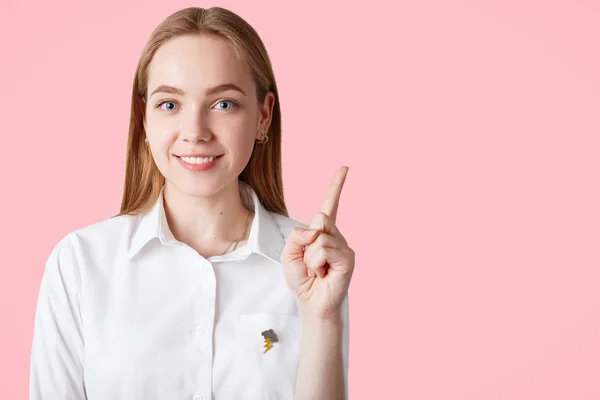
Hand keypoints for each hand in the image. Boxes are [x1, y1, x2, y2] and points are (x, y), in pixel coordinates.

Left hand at [280, 166, 354, 319]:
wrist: (310, 302)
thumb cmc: (301, 279)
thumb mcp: (289, 253)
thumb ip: (297, 236)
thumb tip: (316, 229)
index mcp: (322, 232)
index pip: (330, 204)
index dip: (337, 186)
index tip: (345, 168)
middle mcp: (336, 235)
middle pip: (319, 218)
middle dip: (306, 240)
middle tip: (309, 260)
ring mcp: (344, 246)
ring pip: (320, 236)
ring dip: (310, 256)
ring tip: (316, 270)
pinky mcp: (348, 258)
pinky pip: (324, 249)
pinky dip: (316, 262)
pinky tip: (323, 273)